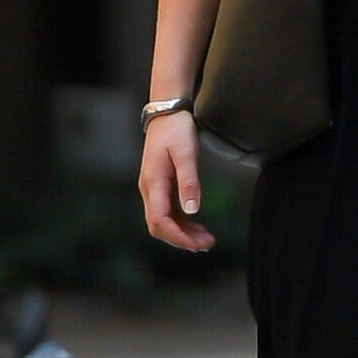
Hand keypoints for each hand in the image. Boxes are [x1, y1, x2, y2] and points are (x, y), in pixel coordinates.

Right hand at [138, 110, 213, 251]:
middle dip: (181, 240)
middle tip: (207, 245)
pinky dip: (182, 222)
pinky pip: (168, 211)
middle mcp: (149, 189)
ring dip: (183, 233)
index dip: (178, 237)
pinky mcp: (160, 186)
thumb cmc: (177, 130)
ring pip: (163, 221)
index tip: (198, 245)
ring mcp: (153, 188)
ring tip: (207, 239)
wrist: (166, 112)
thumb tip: (192, 211)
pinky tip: (197, 226)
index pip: (160, 221)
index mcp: (153, 183)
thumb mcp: (186, 153)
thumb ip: (189, 182)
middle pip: (159, 226)